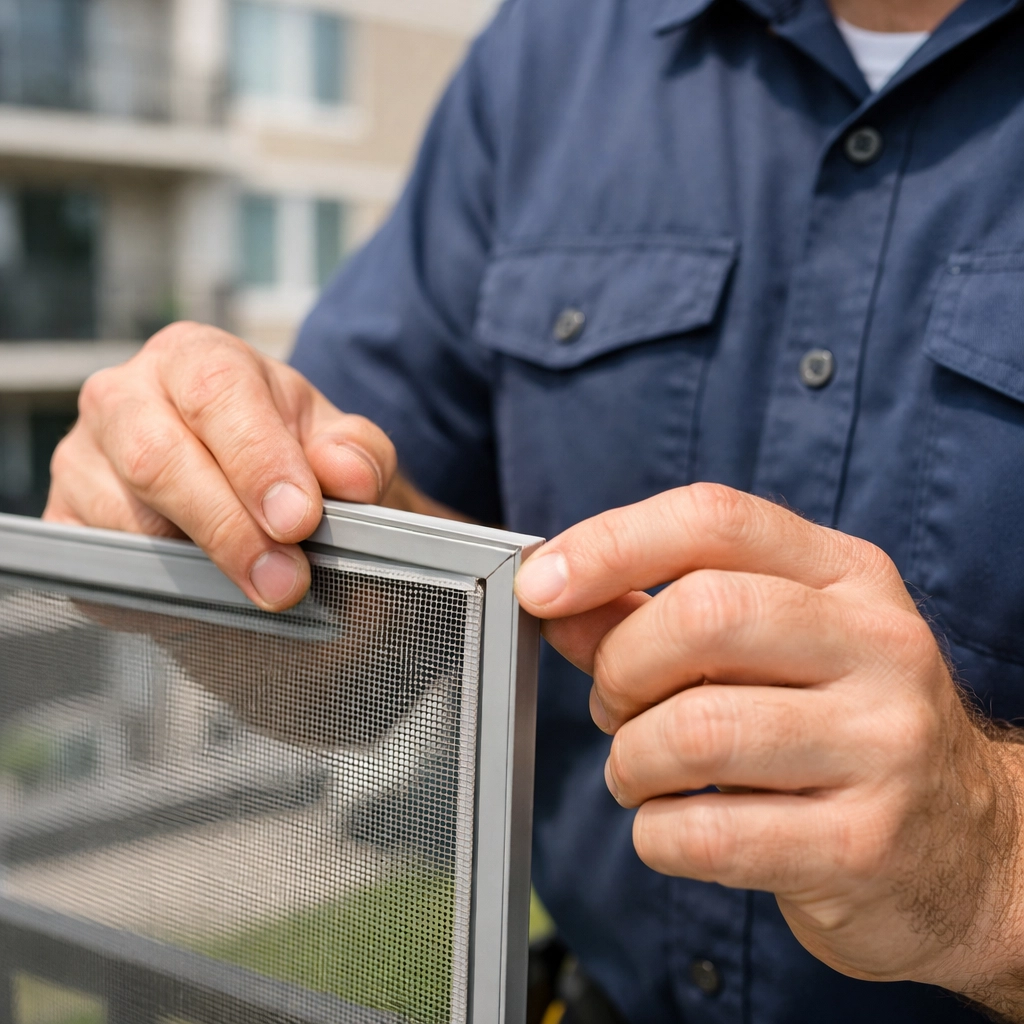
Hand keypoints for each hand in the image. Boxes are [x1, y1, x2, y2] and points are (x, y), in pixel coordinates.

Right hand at [45, 322, 396, 610]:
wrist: (251, 497)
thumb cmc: (289, 457)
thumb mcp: (337, 446)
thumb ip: (357, 454)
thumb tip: (350, 476)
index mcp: (196, 358)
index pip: (217, 393)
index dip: (259, 460)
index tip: (299, 520)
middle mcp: (124, 396)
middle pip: (156, 458)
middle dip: (228, 528)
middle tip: (285, 582)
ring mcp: (82, 458)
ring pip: (123, 518)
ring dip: (197, 566)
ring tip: (260, 589)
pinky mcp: (63, 519)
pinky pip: (96, 564)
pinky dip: (154, 592)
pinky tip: (206, 596)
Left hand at [515, 483, 1023, 1014]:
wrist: (969, 849)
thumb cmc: (841, 726)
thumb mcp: (770, 647)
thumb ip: (653, 615)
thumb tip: (555, 600)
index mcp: (846, 576)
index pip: (713, 519)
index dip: (609, 544)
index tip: (540, 585)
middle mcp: (878, 645)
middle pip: (702, 615)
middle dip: (620, 667)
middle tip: (614, 705)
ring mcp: (883, 746)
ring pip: (695, 730)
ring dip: (631, 760)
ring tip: (641, 772)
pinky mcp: (864, 845)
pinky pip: (706, 834)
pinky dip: (655, 833)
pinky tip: (675, 827)